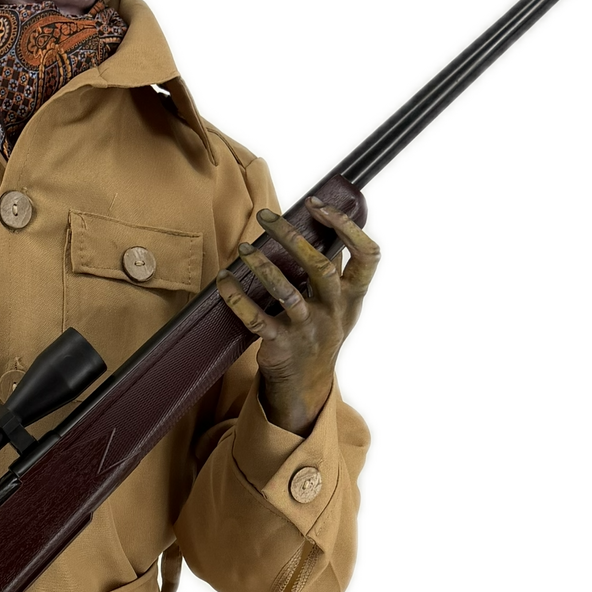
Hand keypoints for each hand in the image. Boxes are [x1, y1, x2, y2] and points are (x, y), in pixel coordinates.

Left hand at [216, 198, 380, 434]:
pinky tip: (224, 282)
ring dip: (262, 267)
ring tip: (243, 250)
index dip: (347, 227)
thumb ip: (336, 270)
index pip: (367, 255)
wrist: (306, 385)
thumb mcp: (340, 305)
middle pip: (320, 266)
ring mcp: (308, 329)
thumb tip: (326, 225)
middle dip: (292, 236)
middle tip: (266, 218)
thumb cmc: (321, 333)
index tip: (318, 206)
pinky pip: (257, 320)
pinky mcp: (282, 345)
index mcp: (352, 295)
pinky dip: (237, 299)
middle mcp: (334, 310)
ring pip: (287, 292)